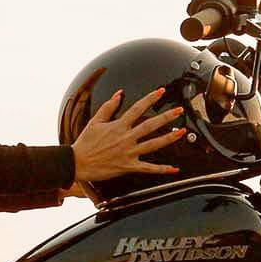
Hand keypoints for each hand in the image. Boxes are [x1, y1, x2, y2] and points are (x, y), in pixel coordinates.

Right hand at [70, 86, 185, 192]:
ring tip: (183, 132)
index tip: (161, 91)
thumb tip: (119, 93)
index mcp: (118, 126)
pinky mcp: (128, 166)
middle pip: (150, 125)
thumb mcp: (95, 121)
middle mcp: (125, 138)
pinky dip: (162, 169)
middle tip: (180, 110)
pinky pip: (148, 168)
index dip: (150, 98)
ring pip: (153, 144)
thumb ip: (108, 107)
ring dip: (169, 138)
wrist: (77, 163)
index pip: (137, 108)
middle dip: (166, 117)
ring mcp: (128, 152)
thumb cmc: (85, 143)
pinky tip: (174, 169)